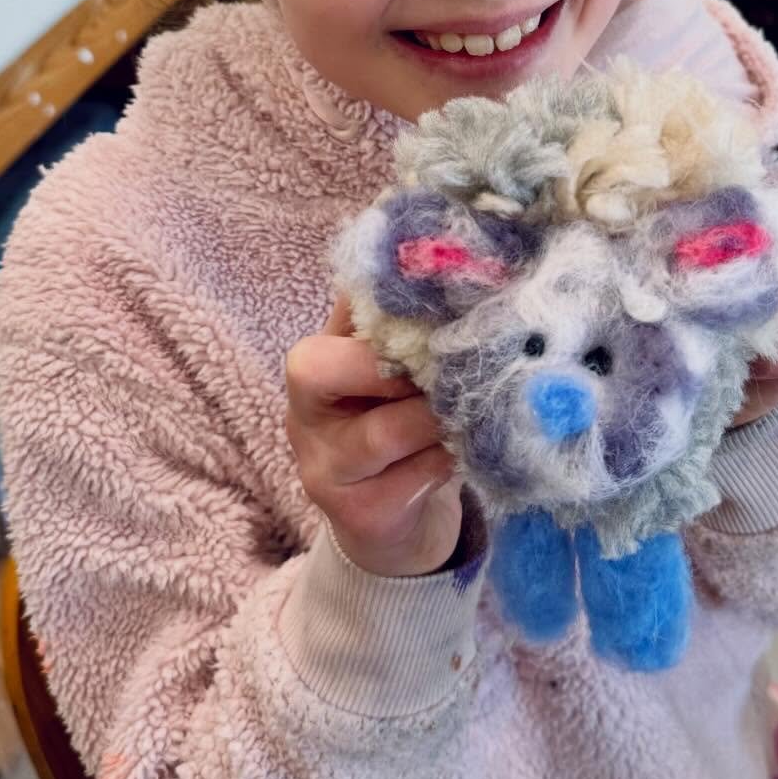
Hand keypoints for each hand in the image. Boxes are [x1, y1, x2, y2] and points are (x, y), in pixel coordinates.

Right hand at [286, 296, 461, 577]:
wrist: (391, 521)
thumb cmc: (397, 423)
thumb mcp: (392, 370)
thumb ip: (406, 320)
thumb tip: (453, 256)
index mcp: (313, 361)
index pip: (339, 312)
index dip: (394, 305)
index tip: (454, 306)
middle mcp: (302, 414)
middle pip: (325, 369)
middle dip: (401, 365)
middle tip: (457, 367)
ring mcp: (324, 469)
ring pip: (382, 431)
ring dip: (440, 417)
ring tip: (474, 410)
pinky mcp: (359, 515)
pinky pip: (414, 477)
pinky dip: (451, 459)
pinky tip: (470, 452)